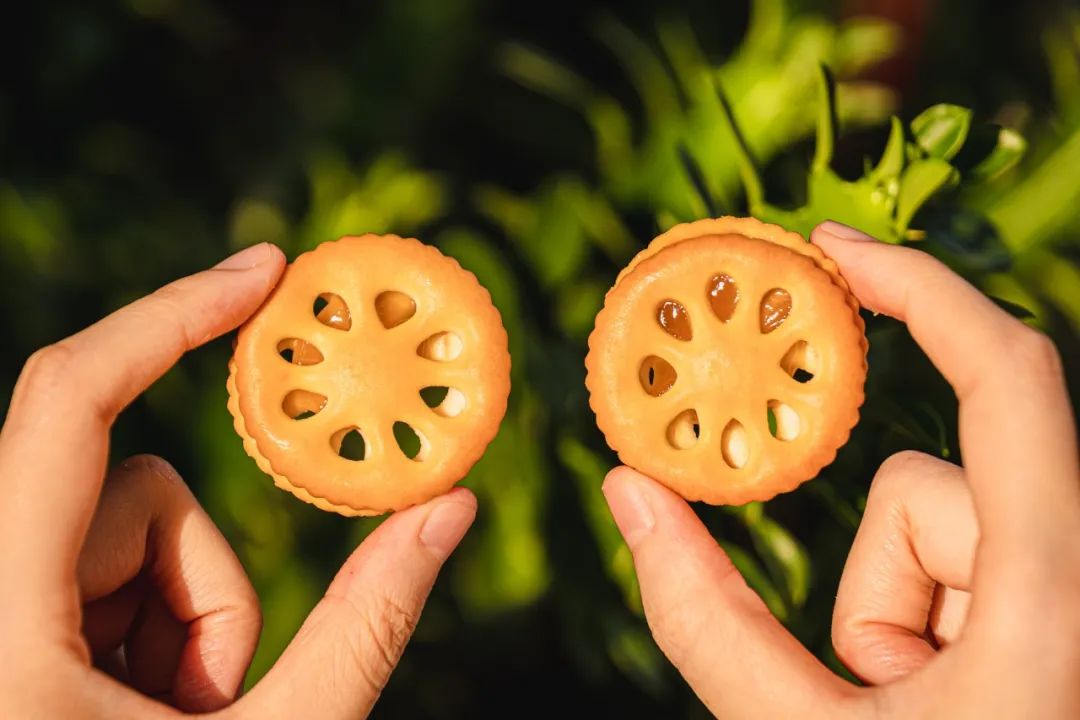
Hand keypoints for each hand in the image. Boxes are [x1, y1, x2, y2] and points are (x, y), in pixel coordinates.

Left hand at [0, 243, 476, 717]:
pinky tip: (147, 709)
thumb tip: (451, 508)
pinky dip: (151, 623)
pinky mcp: (11, 623)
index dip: (170, 317)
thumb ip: (368, 621)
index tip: (263, 272)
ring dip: (181, 611)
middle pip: (126, 490)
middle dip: (204, 576)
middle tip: (216, 696)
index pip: (71, 404)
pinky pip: (103, 570)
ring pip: (120, 532)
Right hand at [602, 221, 1079, 717]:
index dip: (921, 289)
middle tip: (870, 689)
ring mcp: (1068, 587)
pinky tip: (941, 701)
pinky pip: (963, 565)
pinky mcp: (1053, 603)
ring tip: (907, 712)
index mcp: (1055, 598)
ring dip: (898, 608)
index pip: (1008, 379)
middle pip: (931, 483)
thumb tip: (625, 491)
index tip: (829, 249)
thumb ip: (703, 617)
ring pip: (943, 530)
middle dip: (875, 572)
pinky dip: (927, 616)